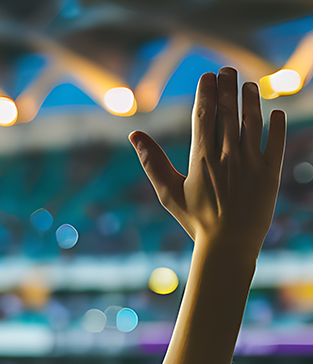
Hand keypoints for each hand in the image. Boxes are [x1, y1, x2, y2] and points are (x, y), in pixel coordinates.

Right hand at [130, 68, 285, 253]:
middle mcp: (228, 155)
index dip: (207, 91)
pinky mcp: (271, 172)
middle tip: (226, 71)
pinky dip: (277, 124)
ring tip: (248, 86)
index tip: (208, 76)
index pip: (204, 115)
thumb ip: (152, 161)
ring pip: (253, 121)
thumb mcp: (169, 192)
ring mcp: (251, 162)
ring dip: (251, 99)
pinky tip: (275, 112)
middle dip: (228, 87)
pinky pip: (277, 141)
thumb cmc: (195, 221)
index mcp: (202, 159)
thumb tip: (134, 135)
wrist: (227, 245)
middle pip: (229, 111)